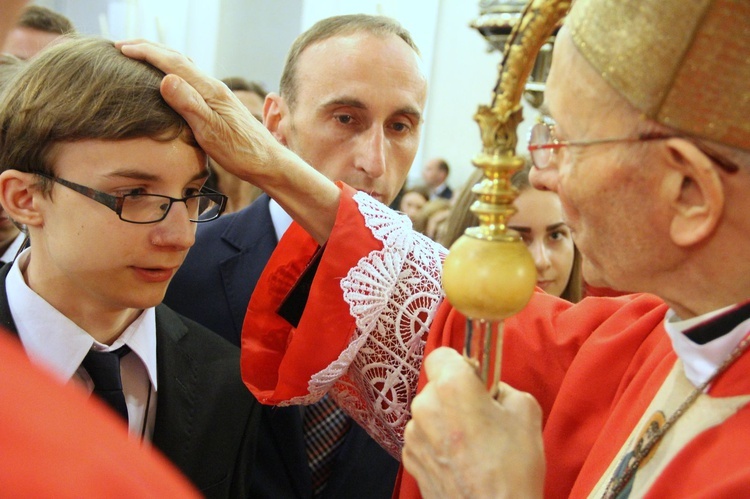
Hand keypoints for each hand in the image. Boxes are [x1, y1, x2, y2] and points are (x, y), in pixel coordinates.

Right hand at [116, 40, 283, 184]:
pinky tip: (172, 80)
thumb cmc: (241, 152)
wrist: (267, 163)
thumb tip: (165, 78)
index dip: (145, 53)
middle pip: (177, 59)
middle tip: (122, 45)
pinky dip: (174, 71)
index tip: (121, 47)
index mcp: (209, 90)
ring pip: (185, 67)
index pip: (172, 63)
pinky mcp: (219, 105)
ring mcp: (217, 95)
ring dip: (161, 57)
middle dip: (149, 49)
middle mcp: (213, 87)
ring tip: (141, 56)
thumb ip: (189, 105)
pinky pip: (191, 79)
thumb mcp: (211, 131)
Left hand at [402, 347, 544, 498]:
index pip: (442, 354)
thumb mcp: (526, 412)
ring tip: (474, 446)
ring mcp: (413, 434)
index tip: (476, 379)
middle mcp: (425, 405)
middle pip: (437, 386)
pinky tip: (461, 462)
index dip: (461, 365)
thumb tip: (492, 390)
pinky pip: (424, 438)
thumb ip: (504, 388)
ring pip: (430, 413)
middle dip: (457, 396)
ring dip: (447, 422)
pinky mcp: (409, 459)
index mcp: (452, 386)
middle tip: (483, 418)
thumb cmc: (513, 469)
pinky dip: (439, 444)